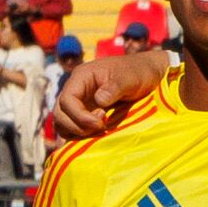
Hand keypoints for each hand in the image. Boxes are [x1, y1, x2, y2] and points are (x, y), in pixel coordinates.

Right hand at [44, 43, 173, 149]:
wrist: (147, 73)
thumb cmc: (138, 72)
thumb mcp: (130, 77)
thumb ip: (115, 87)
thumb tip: (99, 101)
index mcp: (82, 77)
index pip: (66, 100)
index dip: (79, 115)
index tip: (101, 121)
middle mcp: (76, 90)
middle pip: (60, 113)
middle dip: (77, 126)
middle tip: (102, 127)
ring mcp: (80, 102)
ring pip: (63, 121)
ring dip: (77, 131)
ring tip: (101, 129)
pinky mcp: (86, 112)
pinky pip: (73, 126)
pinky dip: (80, 134)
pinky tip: (98, 134)